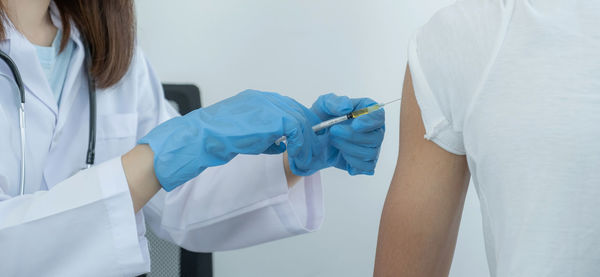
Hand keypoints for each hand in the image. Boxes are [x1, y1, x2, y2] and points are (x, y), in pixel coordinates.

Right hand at [139, 89, 321, 190]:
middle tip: (310, 154)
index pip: (289, 109)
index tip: (304, 146)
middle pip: (299, 112)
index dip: (300, 128)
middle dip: (308, 135)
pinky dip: (301, 144)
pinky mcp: (271, 118)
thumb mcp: (243, 135)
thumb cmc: (213, 139)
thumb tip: (280, 143)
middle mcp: (264, 99)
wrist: (198, 139)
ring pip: (302, 120)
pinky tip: (298, 158)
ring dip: (307, 142)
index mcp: (257, 100)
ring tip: (306, 160)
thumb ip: (263, 136)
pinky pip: (297, 128)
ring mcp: (268, 106)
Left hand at [287, 93, 384, 175]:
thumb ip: (335, 102)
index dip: (370, 121)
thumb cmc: (322, 117)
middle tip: (333, 131)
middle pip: (377, 137)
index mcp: (368, 111)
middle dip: (353, 136)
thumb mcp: (324, 104)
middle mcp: (374, 129)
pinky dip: (352, 162)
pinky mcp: (366, 162)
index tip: (355, 125)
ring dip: (348, 148)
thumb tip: (347, 107)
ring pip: (370, 153)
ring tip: (334, 141)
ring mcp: (372, 147)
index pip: (379, 116)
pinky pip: (366, 167)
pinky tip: (341, 154)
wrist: (314, 138)